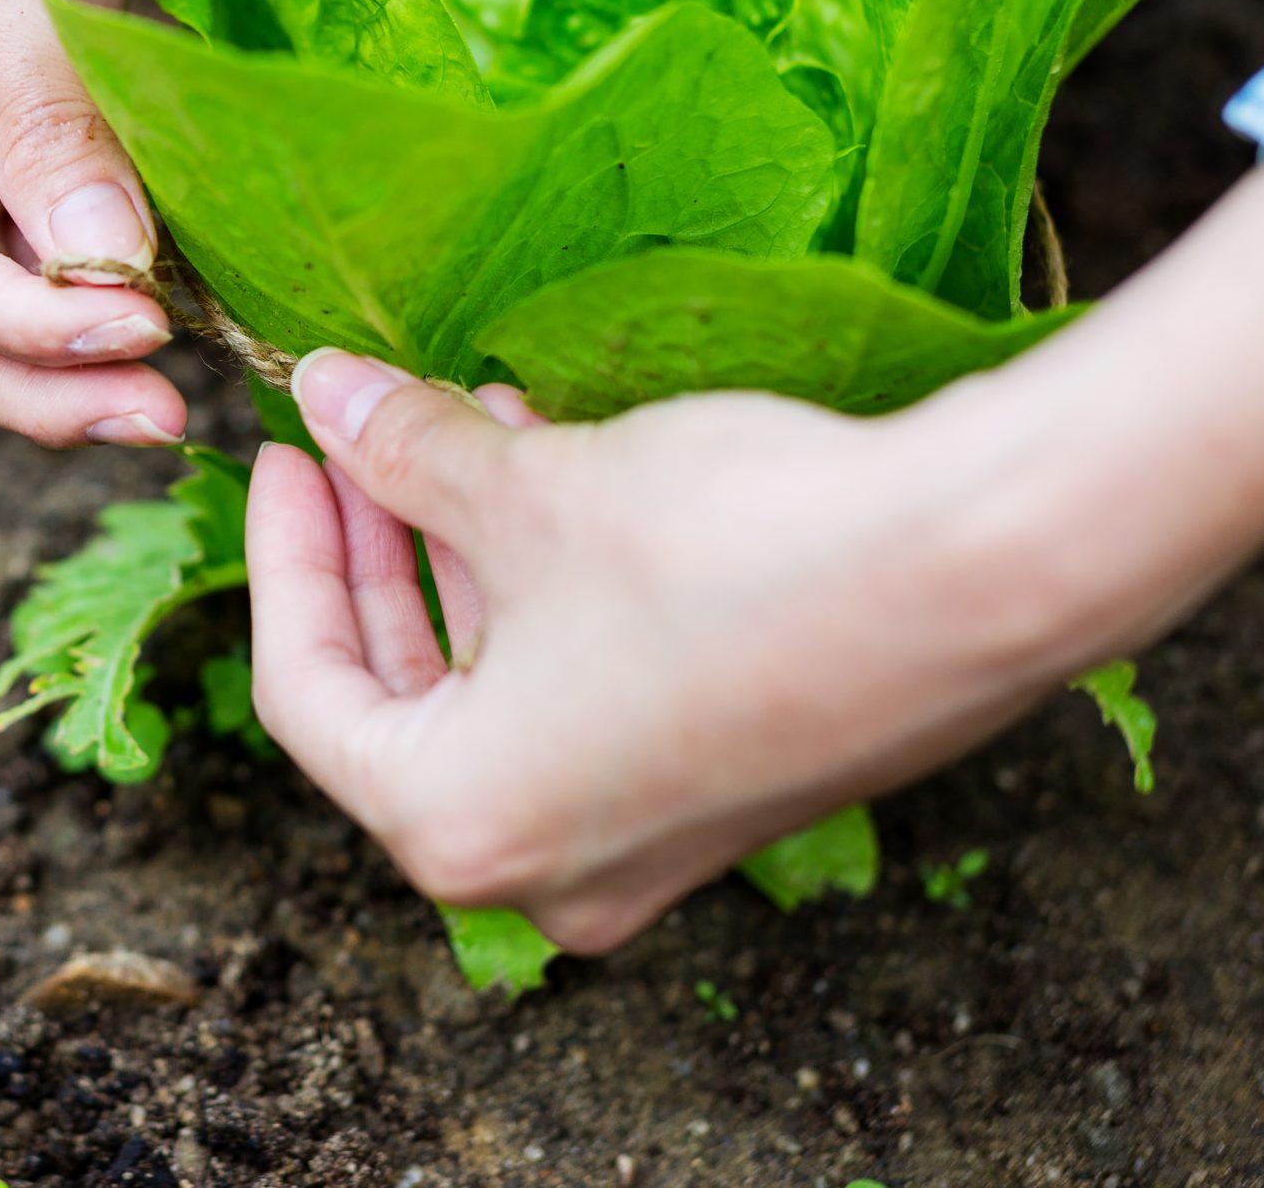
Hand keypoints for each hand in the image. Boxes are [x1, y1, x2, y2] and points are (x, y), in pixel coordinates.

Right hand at [0, 0, 186, 447]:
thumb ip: (42, 129)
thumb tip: (106, 283)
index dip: (14, 323)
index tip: (133, 335)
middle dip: (39, 379)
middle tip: (161, 417)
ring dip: (79, 352)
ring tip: (183, 390)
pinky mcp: (19, 120)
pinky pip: (60, 236)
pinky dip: (116, 280)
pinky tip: (192, 307)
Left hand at [246, 361, 1051, 952]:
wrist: (981, 572)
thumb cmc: (734, 549)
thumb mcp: (532, 491)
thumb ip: (405, 452)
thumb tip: (324, 394)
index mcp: (461, 825)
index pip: (305, 693)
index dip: (283, 557)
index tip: (287, 449)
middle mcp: (545, 869)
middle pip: (399, 698)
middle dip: (375, 552)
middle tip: (357, 436)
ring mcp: (641, 845)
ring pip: (497, 693)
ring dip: (466, 559)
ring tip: (461, 422)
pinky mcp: (720, 794)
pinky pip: (583, 698)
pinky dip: (546, 595)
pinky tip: (555, 470)